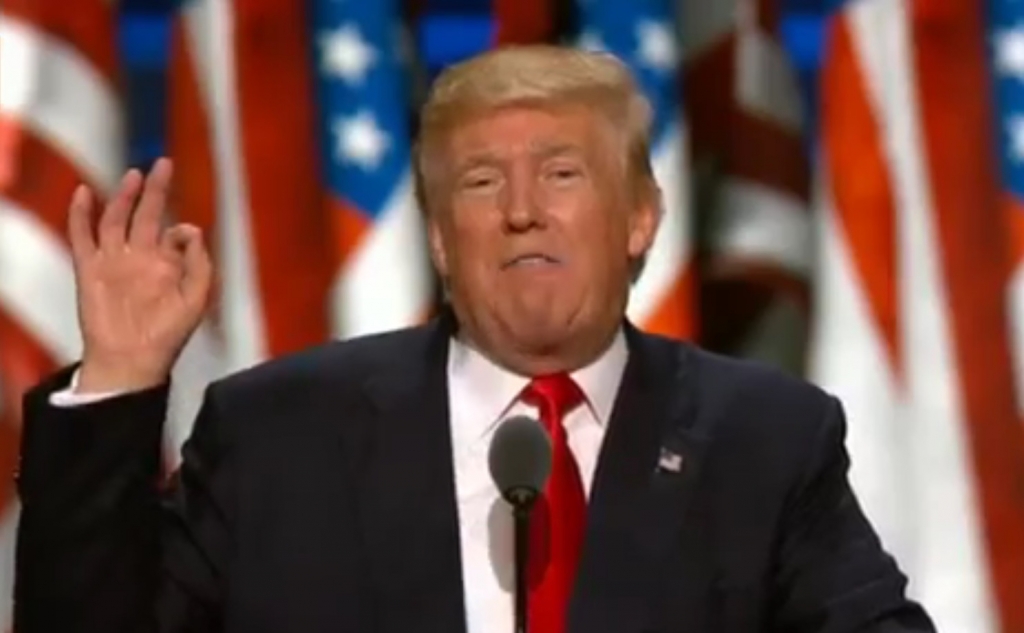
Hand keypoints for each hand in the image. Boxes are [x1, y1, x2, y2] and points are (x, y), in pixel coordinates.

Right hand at [70, 157, 212, 392]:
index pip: (173, 234)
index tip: (182, 235)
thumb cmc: (167, 334)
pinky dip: (81, 215)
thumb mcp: (197, 298)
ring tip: (134, 175)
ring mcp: (113, 262)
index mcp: (167, 266)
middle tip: (163, 164)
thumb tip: (191, 227)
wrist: (131, 360)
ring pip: (116, 220)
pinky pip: (82, 237)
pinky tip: (85, 194)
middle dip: (155, 191)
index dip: (181, 230)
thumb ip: (200, 263)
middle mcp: (139, 259)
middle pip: (146, 216)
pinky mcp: (89, 270)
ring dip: (123, 197)